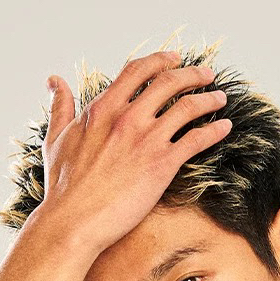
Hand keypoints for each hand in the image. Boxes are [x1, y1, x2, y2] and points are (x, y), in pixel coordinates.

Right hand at [39, 50, 231, 256]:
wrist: (73, 222)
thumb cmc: (63, 188)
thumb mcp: (56, 138)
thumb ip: (60, 106)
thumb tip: (54, 80)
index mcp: (103, 107)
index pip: (138, 71)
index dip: (160, 61)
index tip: (175, 59)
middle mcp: (128, 116)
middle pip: (169, 82)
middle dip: (192, 74)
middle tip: (207, 75)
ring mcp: (146, 139)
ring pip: (188, 107)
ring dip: (208, 99)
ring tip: (220, 98)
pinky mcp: (162, 165)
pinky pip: (196, 139)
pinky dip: (215, 130)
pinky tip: (225, 127)